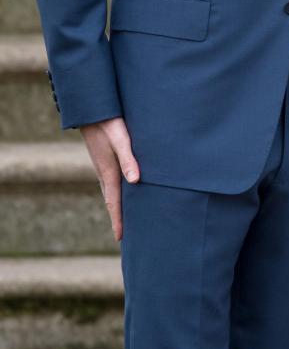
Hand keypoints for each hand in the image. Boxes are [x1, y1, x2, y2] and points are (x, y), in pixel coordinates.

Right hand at [80, 117, 139, 241]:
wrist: (92, 109)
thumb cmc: (109, 123)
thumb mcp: (121, 140)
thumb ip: (129, 159)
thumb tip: (136, 181)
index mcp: (109, 172)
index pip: (114, 202)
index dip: (118, 220)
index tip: (120, 238)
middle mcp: (104, 172)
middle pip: (112, 200)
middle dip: (117, 217)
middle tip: (123, 235)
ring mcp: (103, 165)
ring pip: (111, 190)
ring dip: (116, 204)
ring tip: (123, 216)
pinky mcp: (105, 157)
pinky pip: (111, 180)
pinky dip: (116, 190)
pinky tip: (122, 188)